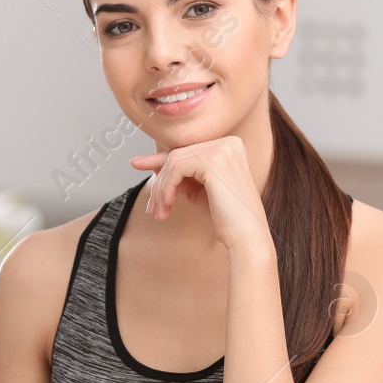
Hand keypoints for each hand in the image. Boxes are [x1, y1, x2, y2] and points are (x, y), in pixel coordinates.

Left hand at [130, 136, 273, 255]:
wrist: (246, 239)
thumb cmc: (224, 220)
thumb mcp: (197, 191)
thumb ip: (180, 175)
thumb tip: (152, 162)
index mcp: (229, 147)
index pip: (187, 151)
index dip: (160, 160)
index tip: (136, 164)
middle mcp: (229, 142)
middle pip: (178, 155)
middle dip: (160, 182)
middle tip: (153, 210)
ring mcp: (223, 149)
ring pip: (174, 161)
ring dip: (161, 189)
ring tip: (160, 212)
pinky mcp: (215, 159)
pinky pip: (177, 167)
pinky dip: (167, 187)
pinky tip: (168, 205)